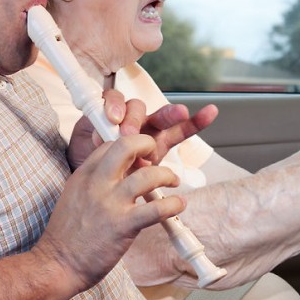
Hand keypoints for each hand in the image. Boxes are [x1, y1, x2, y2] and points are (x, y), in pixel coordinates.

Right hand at [34, 134, 184, 293]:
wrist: (56, 265)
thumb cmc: (67, 235)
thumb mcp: (75, 195)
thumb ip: (95, 181)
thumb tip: (121, 173)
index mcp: (84, 175)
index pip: (110, 144)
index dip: (130, 144)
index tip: (141, 155)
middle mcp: (97, 184)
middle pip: (127, 146)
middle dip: (148, 144)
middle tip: (156, 155)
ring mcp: (110, 204)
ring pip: (148, 175)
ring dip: (167, 175)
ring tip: (173, 181)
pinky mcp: (123, 225)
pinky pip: (156, 208)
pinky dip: (173, 204)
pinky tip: (178, 204)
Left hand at [67, 90, 217, 169]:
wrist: (96, 197)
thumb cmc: (91, 173)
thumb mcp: (88, 155)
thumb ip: (97, 143)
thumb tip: (103, 139)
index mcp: (112, 122)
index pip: (114, 102)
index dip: (114, 105)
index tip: (112, 118)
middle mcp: (132, 126)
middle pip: (138, 108)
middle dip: (138, 115)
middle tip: (131, 132)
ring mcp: (150, 136)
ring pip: (162, 117)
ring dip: (172, 113)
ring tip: (181, 113)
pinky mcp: (164, 145)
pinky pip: (182, 130)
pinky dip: (197, 122)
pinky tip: (210, 112)